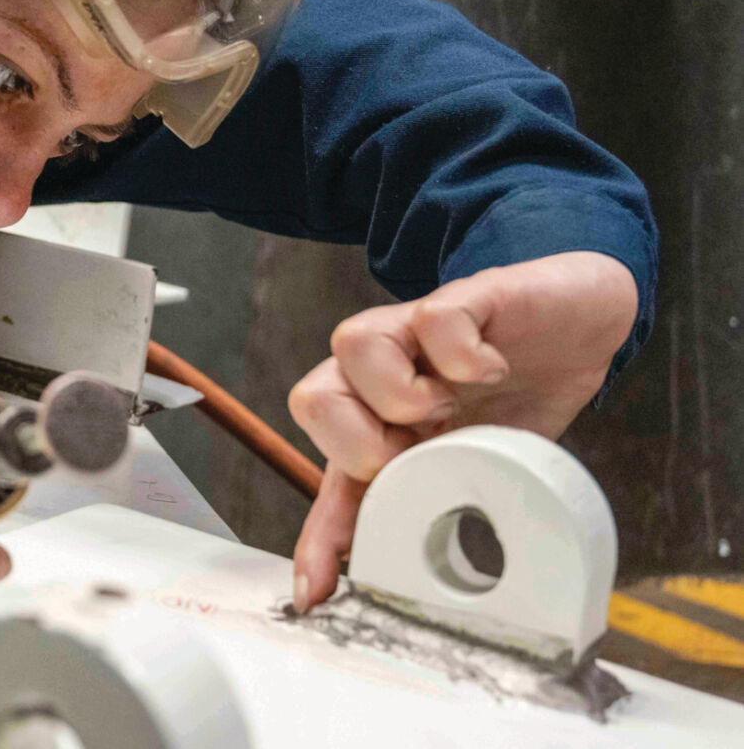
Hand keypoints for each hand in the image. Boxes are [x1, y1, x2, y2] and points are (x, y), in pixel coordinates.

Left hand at [287, 251, 636, 612]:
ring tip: (453, 406)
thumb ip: (444, 502)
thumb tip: (425, 575)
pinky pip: (432, 319)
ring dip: (401, 394)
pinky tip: (492, 369)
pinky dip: (462, 355)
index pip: (331, 479)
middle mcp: (384, 376)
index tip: (317, 592)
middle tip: (418, 455)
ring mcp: (416, 333)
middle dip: (360, 446)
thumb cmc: (517, 393)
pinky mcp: (464, 299)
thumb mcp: (479, 461)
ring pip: (352, 346)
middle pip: (311, 398)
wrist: (579, 320)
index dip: (318, 536)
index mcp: (383, 426)